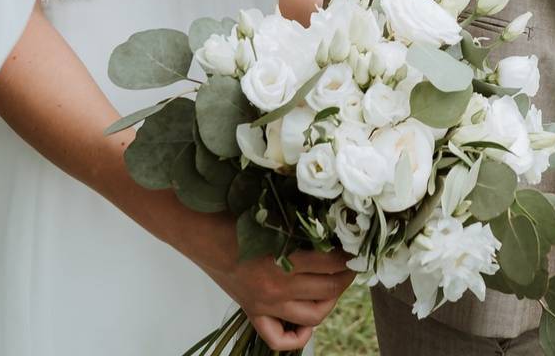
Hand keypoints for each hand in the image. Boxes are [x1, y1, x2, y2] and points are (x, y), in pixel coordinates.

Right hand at [189, 218, 354, 350]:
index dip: (349, 256)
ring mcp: (265, 304)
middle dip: (346, 277)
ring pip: (313, 316)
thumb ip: (300, 227)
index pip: (332, 263)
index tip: (354, 248)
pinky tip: (305, 322)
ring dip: (330, 303)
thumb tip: (332, 227)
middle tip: (350, 265)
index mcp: (282, 258)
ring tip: (334, 287)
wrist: (200, 231)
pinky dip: (298, 336)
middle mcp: (276, 286)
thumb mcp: (273, 216)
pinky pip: (279, 338)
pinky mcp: (253, 312)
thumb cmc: (235, 215)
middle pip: (329, 290)